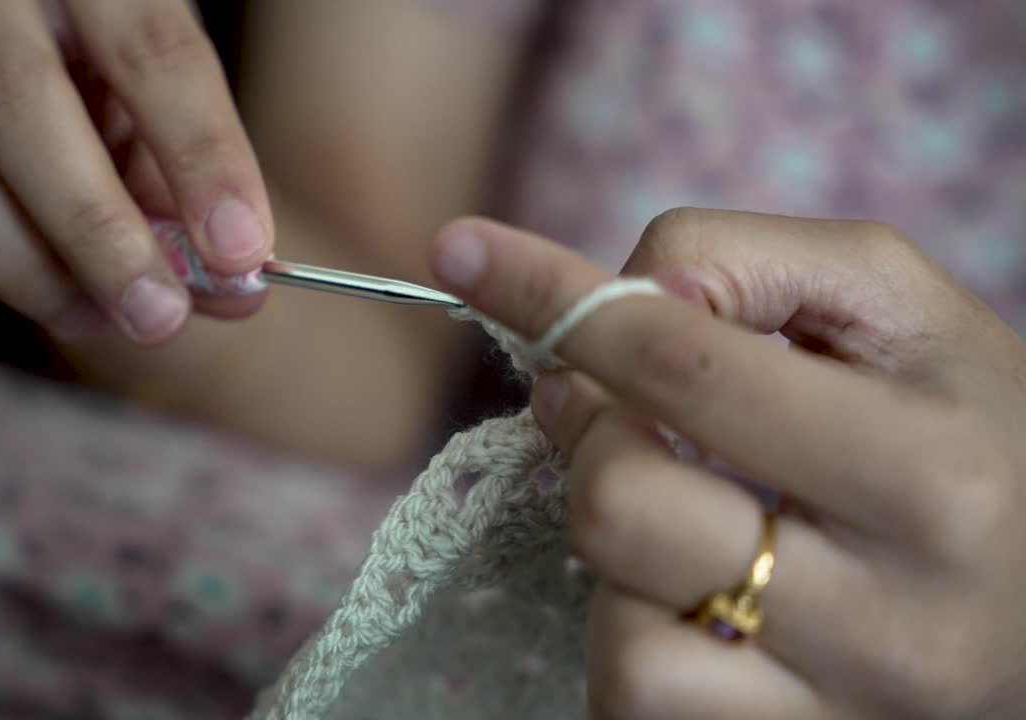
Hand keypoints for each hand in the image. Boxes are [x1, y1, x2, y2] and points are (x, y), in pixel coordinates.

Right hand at [0, 0, 272, 344]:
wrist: (12, 51)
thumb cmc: (106, 89)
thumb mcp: (165, 118)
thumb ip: (199, 197)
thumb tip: (236, 293)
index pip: (152, 50)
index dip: (200, 156)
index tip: (240, 254)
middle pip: (15, 102)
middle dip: (93, 231)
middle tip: (156, 317)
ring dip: (18, 264)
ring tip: (88, 315)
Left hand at [430, 209, 1025, 718]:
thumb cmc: (966, 432)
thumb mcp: (896, 311)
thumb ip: (755, 263)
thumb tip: (614, 297)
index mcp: (925, 470)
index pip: (681, 364)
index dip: (550, 297)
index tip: (459, 252)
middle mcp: (893, 612)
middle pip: (622, 507)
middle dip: (589, 437)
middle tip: (617, 410)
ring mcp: (842, 707)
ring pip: (619, 631)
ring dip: (612, 547)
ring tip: (681, 509)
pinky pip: (637, 705)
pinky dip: (630, 633)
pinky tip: (685, 593)